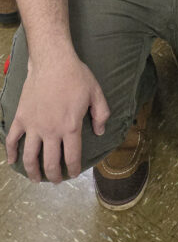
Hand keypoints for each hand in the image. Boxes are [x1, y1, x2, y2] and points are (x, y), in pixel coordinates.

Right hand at [6, 53, 109, 182]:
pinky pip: (12, 139)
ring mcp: (33, 126)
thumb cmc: (76, 75)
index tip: (74, 174)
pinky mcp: (21, 118)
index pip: (72, 157)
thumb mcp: (96, 93)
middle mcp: (51, 131)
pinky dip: (11, 152)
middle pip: (50, 163)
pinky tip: (12, 161)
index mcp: (70, 127)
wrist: (52, 61)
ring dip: (33, 171)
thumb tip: (99, 132)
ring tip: (36, 178)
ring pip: (30, 157)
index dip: (73, 169)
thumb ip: (101, 114)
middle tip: (56, 180)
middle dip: (54, 176)